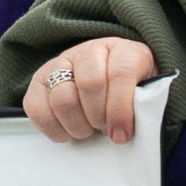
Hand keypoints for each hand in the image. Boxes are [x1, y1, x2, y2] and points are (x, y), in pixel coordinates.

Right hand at [25, 37, 156, 145]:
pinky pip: (36, 108)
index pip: (120, 74)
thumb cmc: (133, 96)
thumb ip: (144, 106)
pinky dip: (53, 128)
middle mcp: (90, 51)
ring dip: (77, 125)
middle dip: (98, 117)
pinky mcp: (39, 81)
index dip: (120, 109)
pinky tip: (69, 131)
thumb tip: (129, 128)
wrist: (111, 88)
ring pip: (62, 98)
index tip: (122, 135)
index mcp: (124, 51)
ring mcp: (61, 64)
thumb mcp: (149, 95)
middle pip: (89, 84)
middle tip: (105, 131)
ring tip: (89, 131)